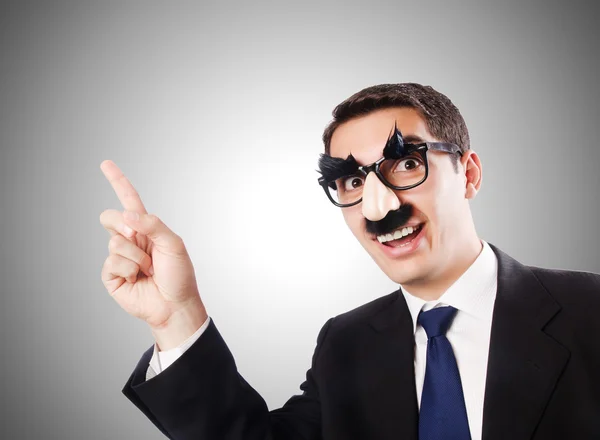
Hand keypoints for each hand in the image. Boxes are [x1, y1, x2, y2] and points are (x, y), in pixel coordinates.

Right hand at [100, 160, 207, 349]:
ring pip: (114, 241)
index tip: (105, 164)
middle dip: (124, 226)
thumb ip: (152, 224)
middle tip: (142, 244)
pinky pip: (112, 262)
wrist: (174, 305)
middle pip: (109, 217)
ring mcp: (119, 257)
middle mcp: (130, 239)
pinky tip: (137, 278)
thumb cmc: (179, 275)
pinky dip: (128, 269)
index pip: (129, 200)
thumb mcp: (173, 244)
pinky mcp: (111, 275)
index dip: (117, 181)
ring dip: (137, 256)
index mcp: (146, 228)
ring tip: (148, 269)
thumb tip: (127, 215)